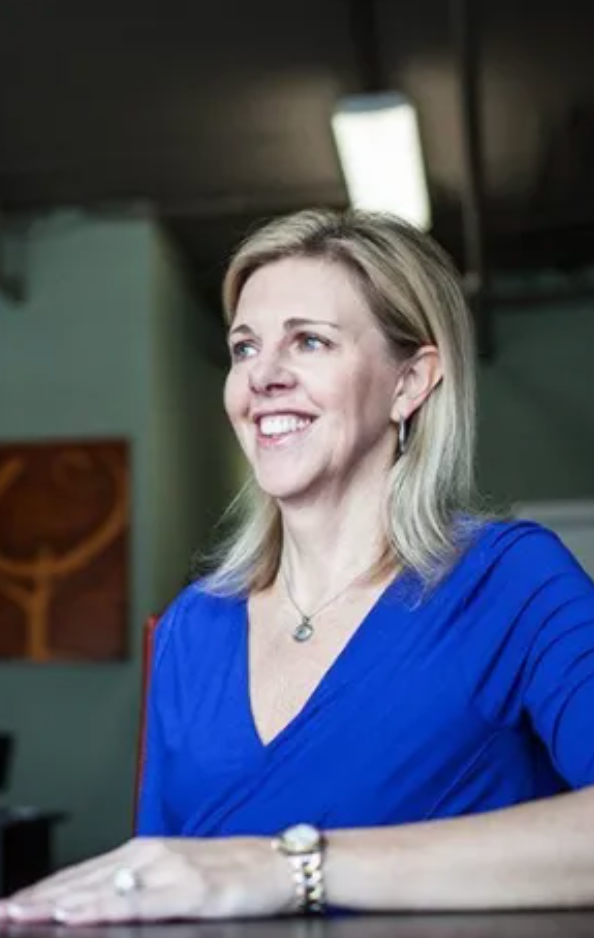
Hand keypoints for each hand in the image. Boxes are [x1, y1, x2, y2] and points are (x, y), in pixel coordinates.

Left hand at [0, 836, 295, 923]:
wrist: (280, 863)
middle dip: (39, 899)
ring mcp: (171, 870)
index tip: (12, 904)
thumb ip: (141, 886)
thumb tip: (102, 903)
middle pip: (84, 880)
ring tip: (23, 914)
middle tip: (4, 912)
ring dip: (59, 902)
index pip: (83, 872)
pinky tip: (78, 913)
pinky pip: (140, 903)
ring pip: (103, 889)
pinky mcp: (192, 891)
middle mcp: (151, 854)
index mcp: (145, 850)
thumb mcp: (178, 874)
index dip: (44, 890)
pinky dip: (104, 907)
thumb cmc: (232, 871)